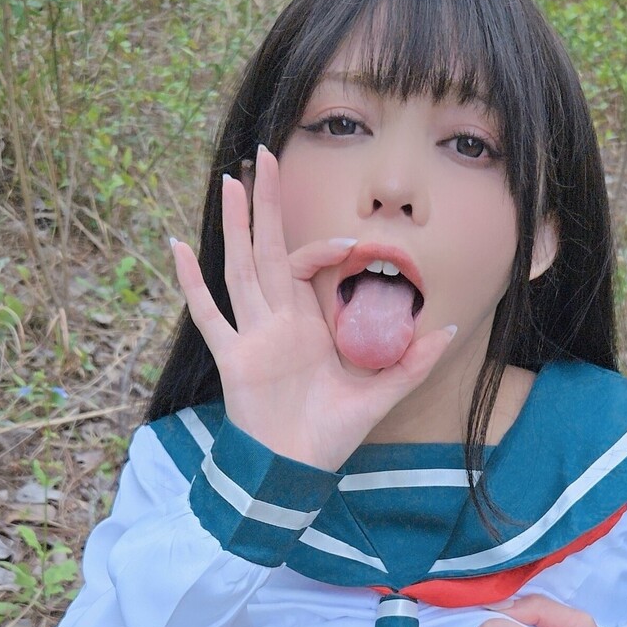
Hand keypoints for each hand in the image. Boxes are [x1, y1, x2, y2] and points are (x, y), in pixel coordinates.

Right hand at [170, 144, 456, 473]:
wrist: (295, 470)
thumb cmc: (331, 433)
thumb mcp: (380, 394)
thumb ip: (412, 361)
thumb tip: (448, 328)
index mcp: (308, 324)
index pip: (309, 265)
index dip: (326, 247)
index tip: (353, 242)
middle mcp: (276, 321)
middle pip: (267, 249)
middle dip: (268, 205)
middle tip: (264, 155)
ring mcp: (251, 335)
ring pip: (240, 268)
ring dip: (236, 226)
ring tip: (231, 182)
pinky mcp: (232, 357)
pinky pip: (210, 314)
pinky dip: (192, 283)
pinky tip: (178, 247)